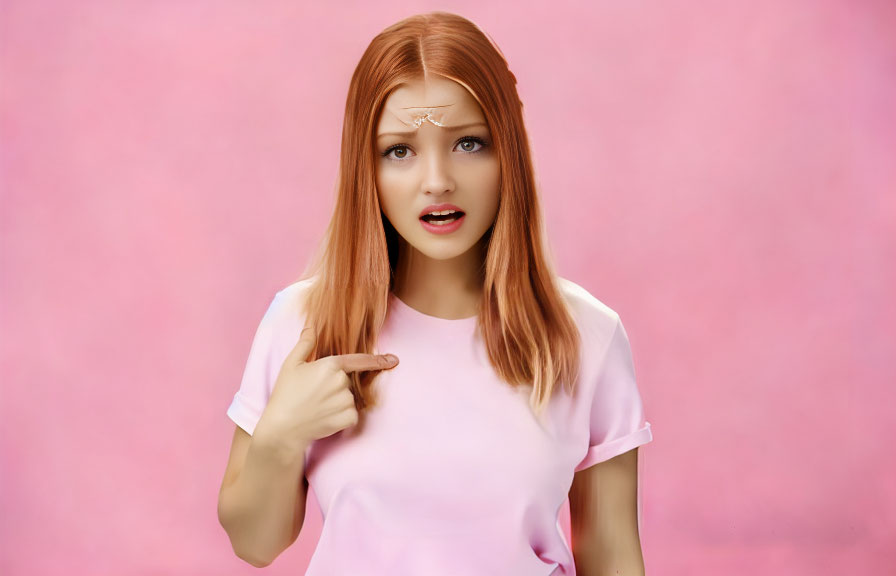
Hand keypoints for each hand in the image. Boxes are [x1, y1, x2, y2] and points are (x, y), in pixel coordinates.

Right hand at [255, 324, 398, 453]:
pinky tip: (325, 417)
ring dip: (339, 402)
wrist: (283, 428)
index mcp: (330, 365)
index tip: (393, 360)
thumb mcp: (291, 364)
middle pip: (349, 381)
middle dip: (337, 386)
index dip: (377, 360)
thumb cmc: (285, 394)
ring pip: (350, 398)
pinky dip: (342, 417)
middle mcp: (342, 382)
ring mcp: (346, 400)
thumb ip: (305, 343)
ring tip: (318, 407)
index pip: (359, 360)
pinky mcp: (348, 418)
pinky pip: (351, 414)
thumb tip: (311, 327)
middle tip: (315, 395)